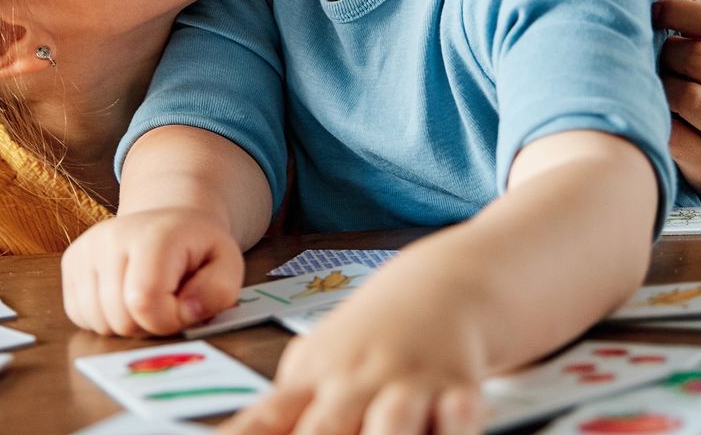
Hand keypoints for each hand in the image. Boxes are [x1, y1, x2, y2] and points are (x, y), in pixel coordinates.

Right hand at [60, 208, 242, 336]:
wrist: (169, 220)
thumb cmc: (197, 248)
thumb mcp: (228, 264)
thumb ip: (218, 291)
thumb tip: (186, 311)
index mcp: (152, 235)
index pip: (144, 302)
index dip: (168, 319)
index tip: (184, 305)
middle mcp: (110, 237)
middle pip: (120, 319)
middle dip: (149, 324)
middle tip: (166, 300)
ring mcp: (85, 249)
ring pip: (98, 322)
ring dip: (126, 324)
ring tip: (146, 297)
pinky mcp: (70, 262)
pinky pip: (80, 316)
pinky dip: (104, 319)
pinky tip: (123, 297)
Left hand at [221, 266, 486, 434]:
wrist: (445, 281)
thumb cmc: (374, 335)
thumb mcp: (321, 361)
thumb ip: (286, 408)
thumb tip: (241, 434)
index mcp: (314, 379)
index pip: (265, 421)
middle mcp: (356, 383)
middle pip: (323, 432)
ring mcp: (407, 383)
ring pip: (390, 424)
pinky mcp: (458, 387)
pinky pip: (457, 417)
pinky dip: (453, 429)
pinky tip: (450, 429)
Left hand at [655, 0, 700, 204]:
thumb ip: (700, 26)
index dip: (680, 11)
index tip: (652, 11)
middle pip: (697, 56)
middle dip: (666, 54)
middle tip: (655, 61)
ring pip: (684, 94)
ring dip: (660, 89)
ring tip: (655, 91)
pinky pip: (672, 132)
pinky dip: (656, 121)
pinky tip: (653, 119)